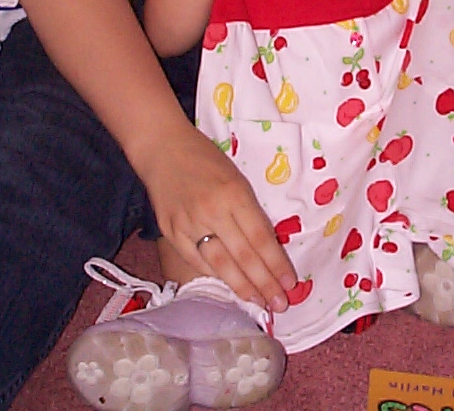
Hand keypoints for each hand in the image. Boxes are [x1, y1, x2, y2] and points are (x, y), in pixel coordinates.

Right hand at [138, 124, 297, 311]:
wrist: (164, 148)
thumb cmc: (207, 160)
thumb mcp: (237, 179)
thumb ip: (250, 211)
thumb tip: (267, 248)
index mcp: (235, 194)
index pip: (261, 237)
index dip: (276, 264)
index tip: (290, 284)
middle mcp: (212, 211)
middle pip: (243, 256)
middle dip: (264, 284)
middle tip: (280, 305)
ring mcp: (189, 224)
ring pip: (220, 265)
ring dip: (242, 288)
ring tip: (259, 304)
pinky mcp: (170, 232)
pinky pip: (196, 261)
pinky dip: (214, 277)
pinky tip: (229, 289)